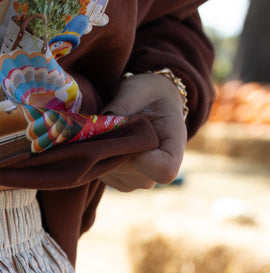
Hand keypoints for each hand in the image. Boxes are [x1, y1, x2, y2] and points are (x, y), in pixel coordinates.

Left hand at [98, 72, 186, 191]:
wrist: (148, 103)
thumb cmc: (147, 94)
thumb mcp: (138, 90)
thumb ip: (122, 106)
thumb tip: (99, 123)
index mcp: (175, 146)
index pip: (165, 170)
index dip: (145, 160)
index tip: (133, 136)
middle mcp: (159, 170)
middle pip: (133, 172)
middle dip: (117, 147)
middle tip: (114, 123)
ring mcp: (139, 180)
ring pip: (114, 173)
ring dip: (105, 151)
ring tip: (112, 130)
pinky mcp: (120, 182)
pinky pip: (103, 174)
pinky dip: (98, 157)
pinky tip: (106, 140)